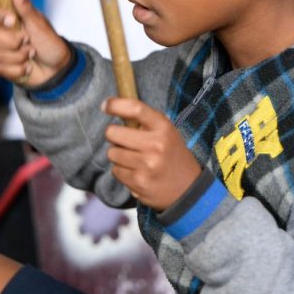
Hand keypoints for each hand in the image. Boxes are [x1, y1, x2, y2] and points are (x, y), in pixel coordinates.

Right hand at [0, 0, 69, 87]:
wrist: (56, 68)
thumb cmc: (48, 42)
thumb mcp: (39, 24)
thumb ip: (25, 8)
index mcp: (5, 15)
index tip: (11, 19)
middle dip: (13, 41)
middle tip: (28, 40)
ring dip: (19, 56)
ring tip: (31, 53)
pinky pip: (1, 69)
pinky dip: (19, 69)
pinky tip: (27, 66)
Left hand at [102, 97, 201, 211]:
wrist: (188, 188)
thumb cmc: (171, 155)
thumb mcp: (166, 133)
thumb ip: (144, 121)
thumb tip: (112, 107)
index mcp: (164, 128)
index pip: (136, 109)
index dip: (116, 105)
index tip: (106, 106)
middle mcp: (156, 145)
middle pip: (113, 133)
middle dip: (114, 135)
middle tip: (124, 140)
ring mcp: (147, 165)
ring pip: (112, 153)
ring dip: (118, 155)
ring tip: (133, 159)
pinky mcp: (139, 182)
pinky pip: (115, 171)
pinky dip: (122, 171)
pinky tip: (136, 172)